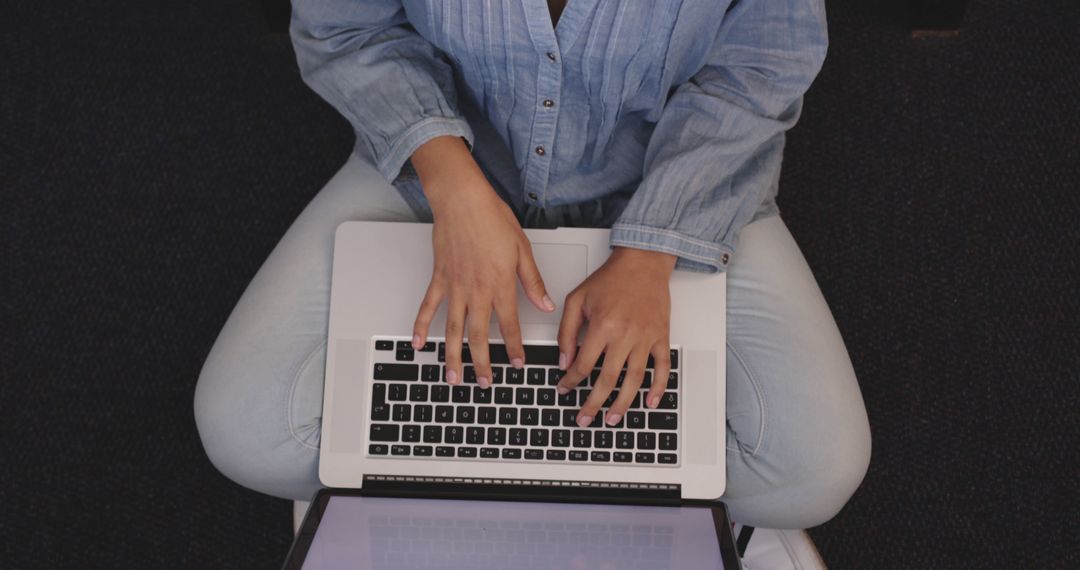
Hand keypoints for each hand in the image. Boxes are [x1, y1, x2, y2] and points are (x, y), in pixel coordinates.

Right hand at [409, 136, 555, 387]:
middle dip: (482, 363)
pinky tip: (418, 343)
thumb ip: (532, 282)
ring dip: (453, 356)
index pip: (509, 326)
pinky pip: (428, 307)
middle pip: (479, 336)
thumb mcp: (522, 250)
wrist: (462, 200)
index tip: (516, 364)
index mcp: (500, 285)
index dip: (514, 348)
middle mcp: (476, 291)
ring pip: (453, 329)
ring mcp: (455, 287)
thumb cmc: (492, 218)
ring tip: (453, 377)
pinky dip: (421, 326)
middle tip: (485, 383)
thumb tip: (545, 304)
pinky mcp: (439, 279)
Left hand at [556, 247, 676, 427]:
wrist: (643, 262)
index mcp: (602, 326)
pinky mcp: (661, 337)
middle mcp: (625, 335)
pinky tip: (650, 402)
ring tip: (613, 419)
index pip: (583, 364)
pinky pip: (662, 368)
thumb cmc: (611, 279)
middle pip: (607, 380)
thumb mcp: (577, 300)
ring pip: (634, 380)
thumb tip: (564, 360)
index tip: (564, 389)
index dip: (570, 381)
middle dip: (593, 404)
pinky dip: (658, 388)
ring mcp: (646, 338)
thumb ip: (566, 331)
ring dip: (622, 404)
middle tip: (585, 419)